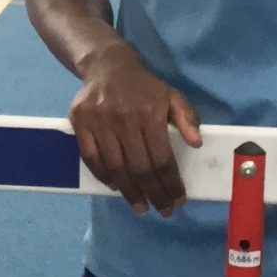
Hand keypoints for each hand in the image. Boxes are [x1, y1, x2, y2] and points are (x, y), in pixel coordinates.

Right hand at [67, 40, 201, 213]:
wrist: (106, 66)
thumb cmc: (143, 87)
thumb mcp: (172, 96)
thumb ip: (187, 118)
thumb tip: (196, 143)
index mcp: (149, 113)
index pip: (161, 158)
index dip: (170, 183)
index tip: (177, 200)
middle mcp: (123, 118)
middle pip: (139, 168)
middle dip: (153, 194)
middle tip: (163, 210)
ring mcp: (98, 121)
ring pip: (115, 167)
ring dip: (129, 192)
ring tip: (141, 207)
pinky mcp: (79, 122)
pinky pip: (91, 158)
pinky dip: (103, 176)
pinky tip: (116, 187)